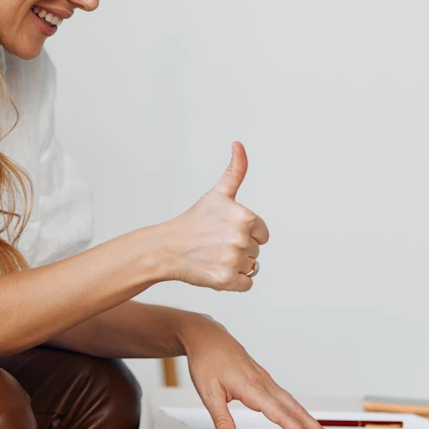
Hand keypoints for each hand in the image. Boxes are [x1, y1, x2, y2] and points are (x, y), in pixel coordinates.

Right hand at [163, 141, 268, 290]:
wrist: (166, 248)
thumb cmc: (193, 221)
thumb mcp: (217, 194)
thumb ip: (235, 170)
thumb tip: (238, 144)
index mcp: (245, 217)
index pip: (262, 234)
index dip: (245, 233)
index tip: (224, 230)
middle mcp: (241, 239)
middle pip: (256, 251)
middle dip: (238, 249)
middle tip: (215, 244)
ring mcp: (233, 260)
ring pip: (251, 267)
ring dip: (235, 265)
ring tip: (214, 256)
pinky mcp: (226, 280)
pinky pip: (246, 284)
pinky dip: (233, 281)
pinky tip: (215, 270)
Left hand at [183, 318, 341, 428]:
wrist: (206, 336)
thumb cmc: (206, 361)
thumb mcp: (208, 392)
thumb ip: (221, 419)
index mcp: (252, 388)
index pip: (280, 415)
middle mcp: (263, 383)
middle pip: (294, 409)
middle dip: (315, 427)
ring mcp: (265, 379)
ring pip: (292, 402)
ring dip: (309, 419)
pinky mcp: (263, 378)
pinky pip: (285, 396)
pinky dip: (297, 409)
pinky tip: (301, 417)